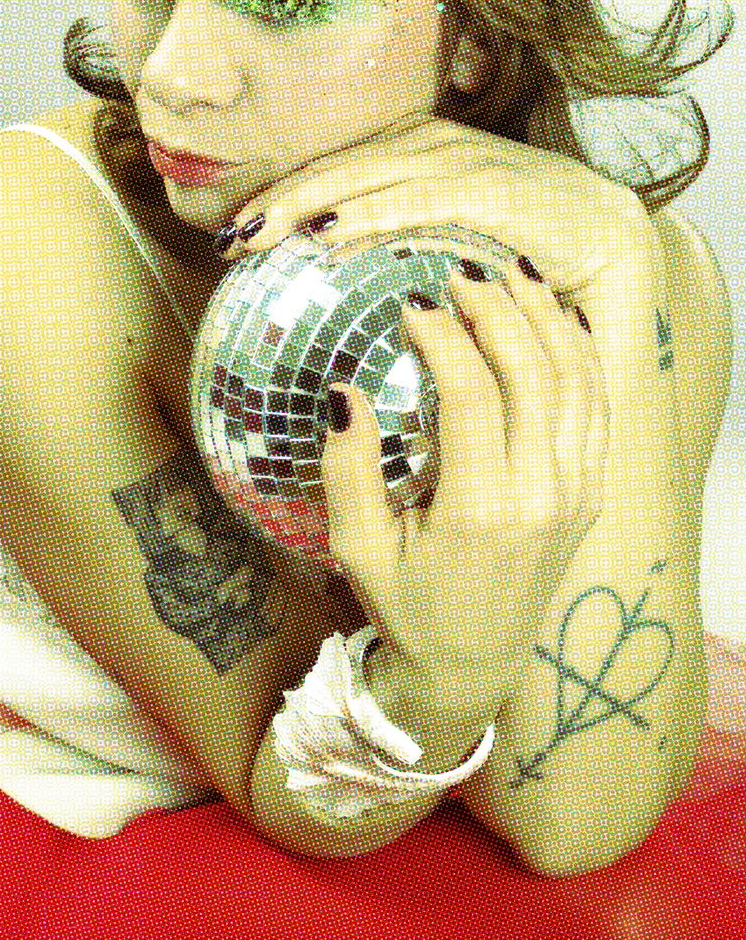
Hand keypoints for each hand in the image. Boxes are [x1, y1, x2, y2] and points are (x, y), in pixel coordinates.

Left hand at [220, 115, 651, 299]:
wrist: (611, 241)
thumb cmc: (519, 246)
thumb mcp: (440, 239)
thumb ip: (390, 239)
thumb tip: (321, 273)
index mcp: (412, 151)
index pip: (331, 170)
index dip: (278, 197)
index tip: (229, 233)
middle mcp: (431, 145)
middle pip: (335, 169)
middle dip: (277, 203)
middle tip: (227, 240)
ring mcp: (462, 162)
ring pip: (365, 178)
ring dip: (305, 205)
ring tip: (256, 236)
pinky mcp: (492, 190)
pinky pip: (416, 201)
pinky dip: (370, 215)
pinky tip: (327, 236)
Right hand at [320, 251, 609, 706]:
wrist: (472, 665)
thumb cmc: (407, 605)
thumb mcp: (356, 546)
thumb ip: (348, 469)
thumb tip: (343, 390)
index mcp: (481, 511)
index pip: (474, 396)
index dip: (445, 338)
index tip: (412, 303)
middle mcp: (542, 496)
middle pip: (534, 374)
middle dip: (498, 310)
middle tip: (458, 273)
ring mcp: (576, 493)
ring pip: (576, 382)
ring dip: (544, 319)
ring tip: (508, 275)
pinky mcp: (589, 491)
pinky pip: (596, 407)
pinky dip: (580, 354)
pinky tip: (553, 318)